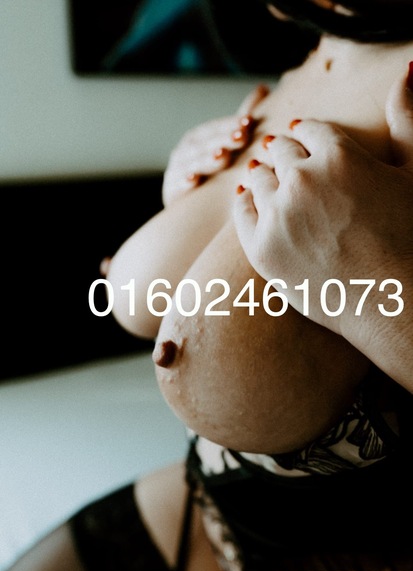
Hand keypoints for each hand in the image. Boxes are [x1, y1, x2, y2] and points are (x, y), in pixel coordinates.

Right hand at [162, 83, 269, 206]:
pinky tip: (193, 180)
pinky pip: (176, 186)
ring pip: (191, 163)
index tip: (249, 122)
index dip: (230, 124)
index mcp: (197, 139)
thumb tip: (262, 87)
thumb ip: (241, 120)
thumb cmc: (213, 172)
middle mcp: (184, 152)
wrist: (190, 209)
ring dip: (206, 159)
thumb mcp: (227, 144)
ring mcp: (176, 172)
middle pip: (203, 144)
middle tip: (241, 136)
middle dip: (222, 139)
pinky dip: (183, 182)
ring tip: (223, 156)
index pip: (214, 128)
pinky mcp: (170, 192)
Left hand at [233, 63, 412, 343]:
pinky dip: (245, 202)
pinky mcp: (261, 248)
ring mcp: (278, 214)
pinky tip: (251, 200)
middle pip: (280, 152)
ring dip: (263, 175)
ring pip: (258, 179)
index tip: (302, 137)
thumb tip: (407, 69)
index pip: (309, 130)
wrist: (395, 302)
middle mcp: (302, 178)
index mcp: (338, 154)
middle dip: (284, 153)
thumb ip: (406, 120)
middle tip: (281, 156)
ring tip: (266, 177)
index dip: (307, 134)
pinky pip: (242, 211)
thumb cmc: (412, 237)